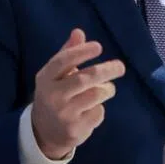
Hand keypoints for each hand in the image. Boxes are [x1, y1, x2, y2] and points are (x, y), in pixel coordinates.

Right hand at [31, 28, 124, 160]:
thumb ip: (68, 53)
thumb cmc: (56, 94)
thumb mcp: (56, 74)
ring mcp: (63, 114)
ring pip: (96, 94)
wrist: (44, 131)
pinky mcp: (74, 130)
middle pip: (84, 79)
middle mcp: (52, 96)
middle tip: (120, 66)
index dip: (81, 52)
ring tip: (106, 89)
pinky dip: (100, 108)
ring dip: (107, 89)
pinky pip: (98, 112)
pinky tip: (92, 110)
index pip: (62, 61)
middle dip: (106, 70)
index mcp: (45, 78)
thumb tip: (78, 32)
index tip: (99, 47)